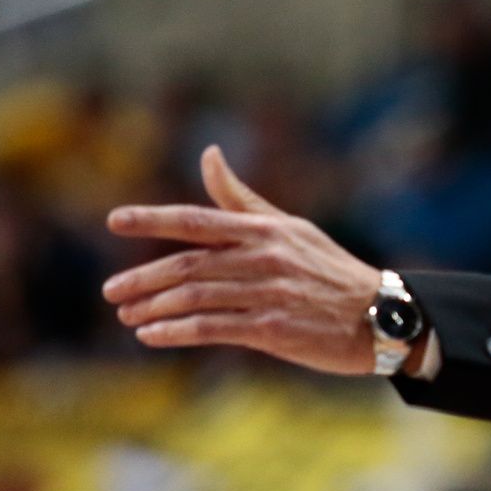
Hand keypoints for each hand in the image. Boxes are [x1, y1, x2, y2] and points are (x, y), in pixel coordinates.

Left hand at [102, 145, 382, 374]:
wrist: (380, 316)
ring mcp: (268, 293)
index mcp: (265, 229)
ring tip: (128, 316)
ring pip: (195, 297)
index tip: (114, 221)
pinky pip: (212, 329)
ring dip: (154, 308)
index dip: (152, 219)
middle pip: (188, 264)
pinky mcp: (272, 329)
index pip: (198, 219)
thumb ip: (242, 199)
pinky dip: (176, 333)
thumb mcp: (291, 227)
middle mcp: (264, 257)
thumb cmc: (330, 271)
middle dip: (143, 278)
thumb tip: (208, 154)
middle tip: (111, 290)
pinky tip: (151, 336)